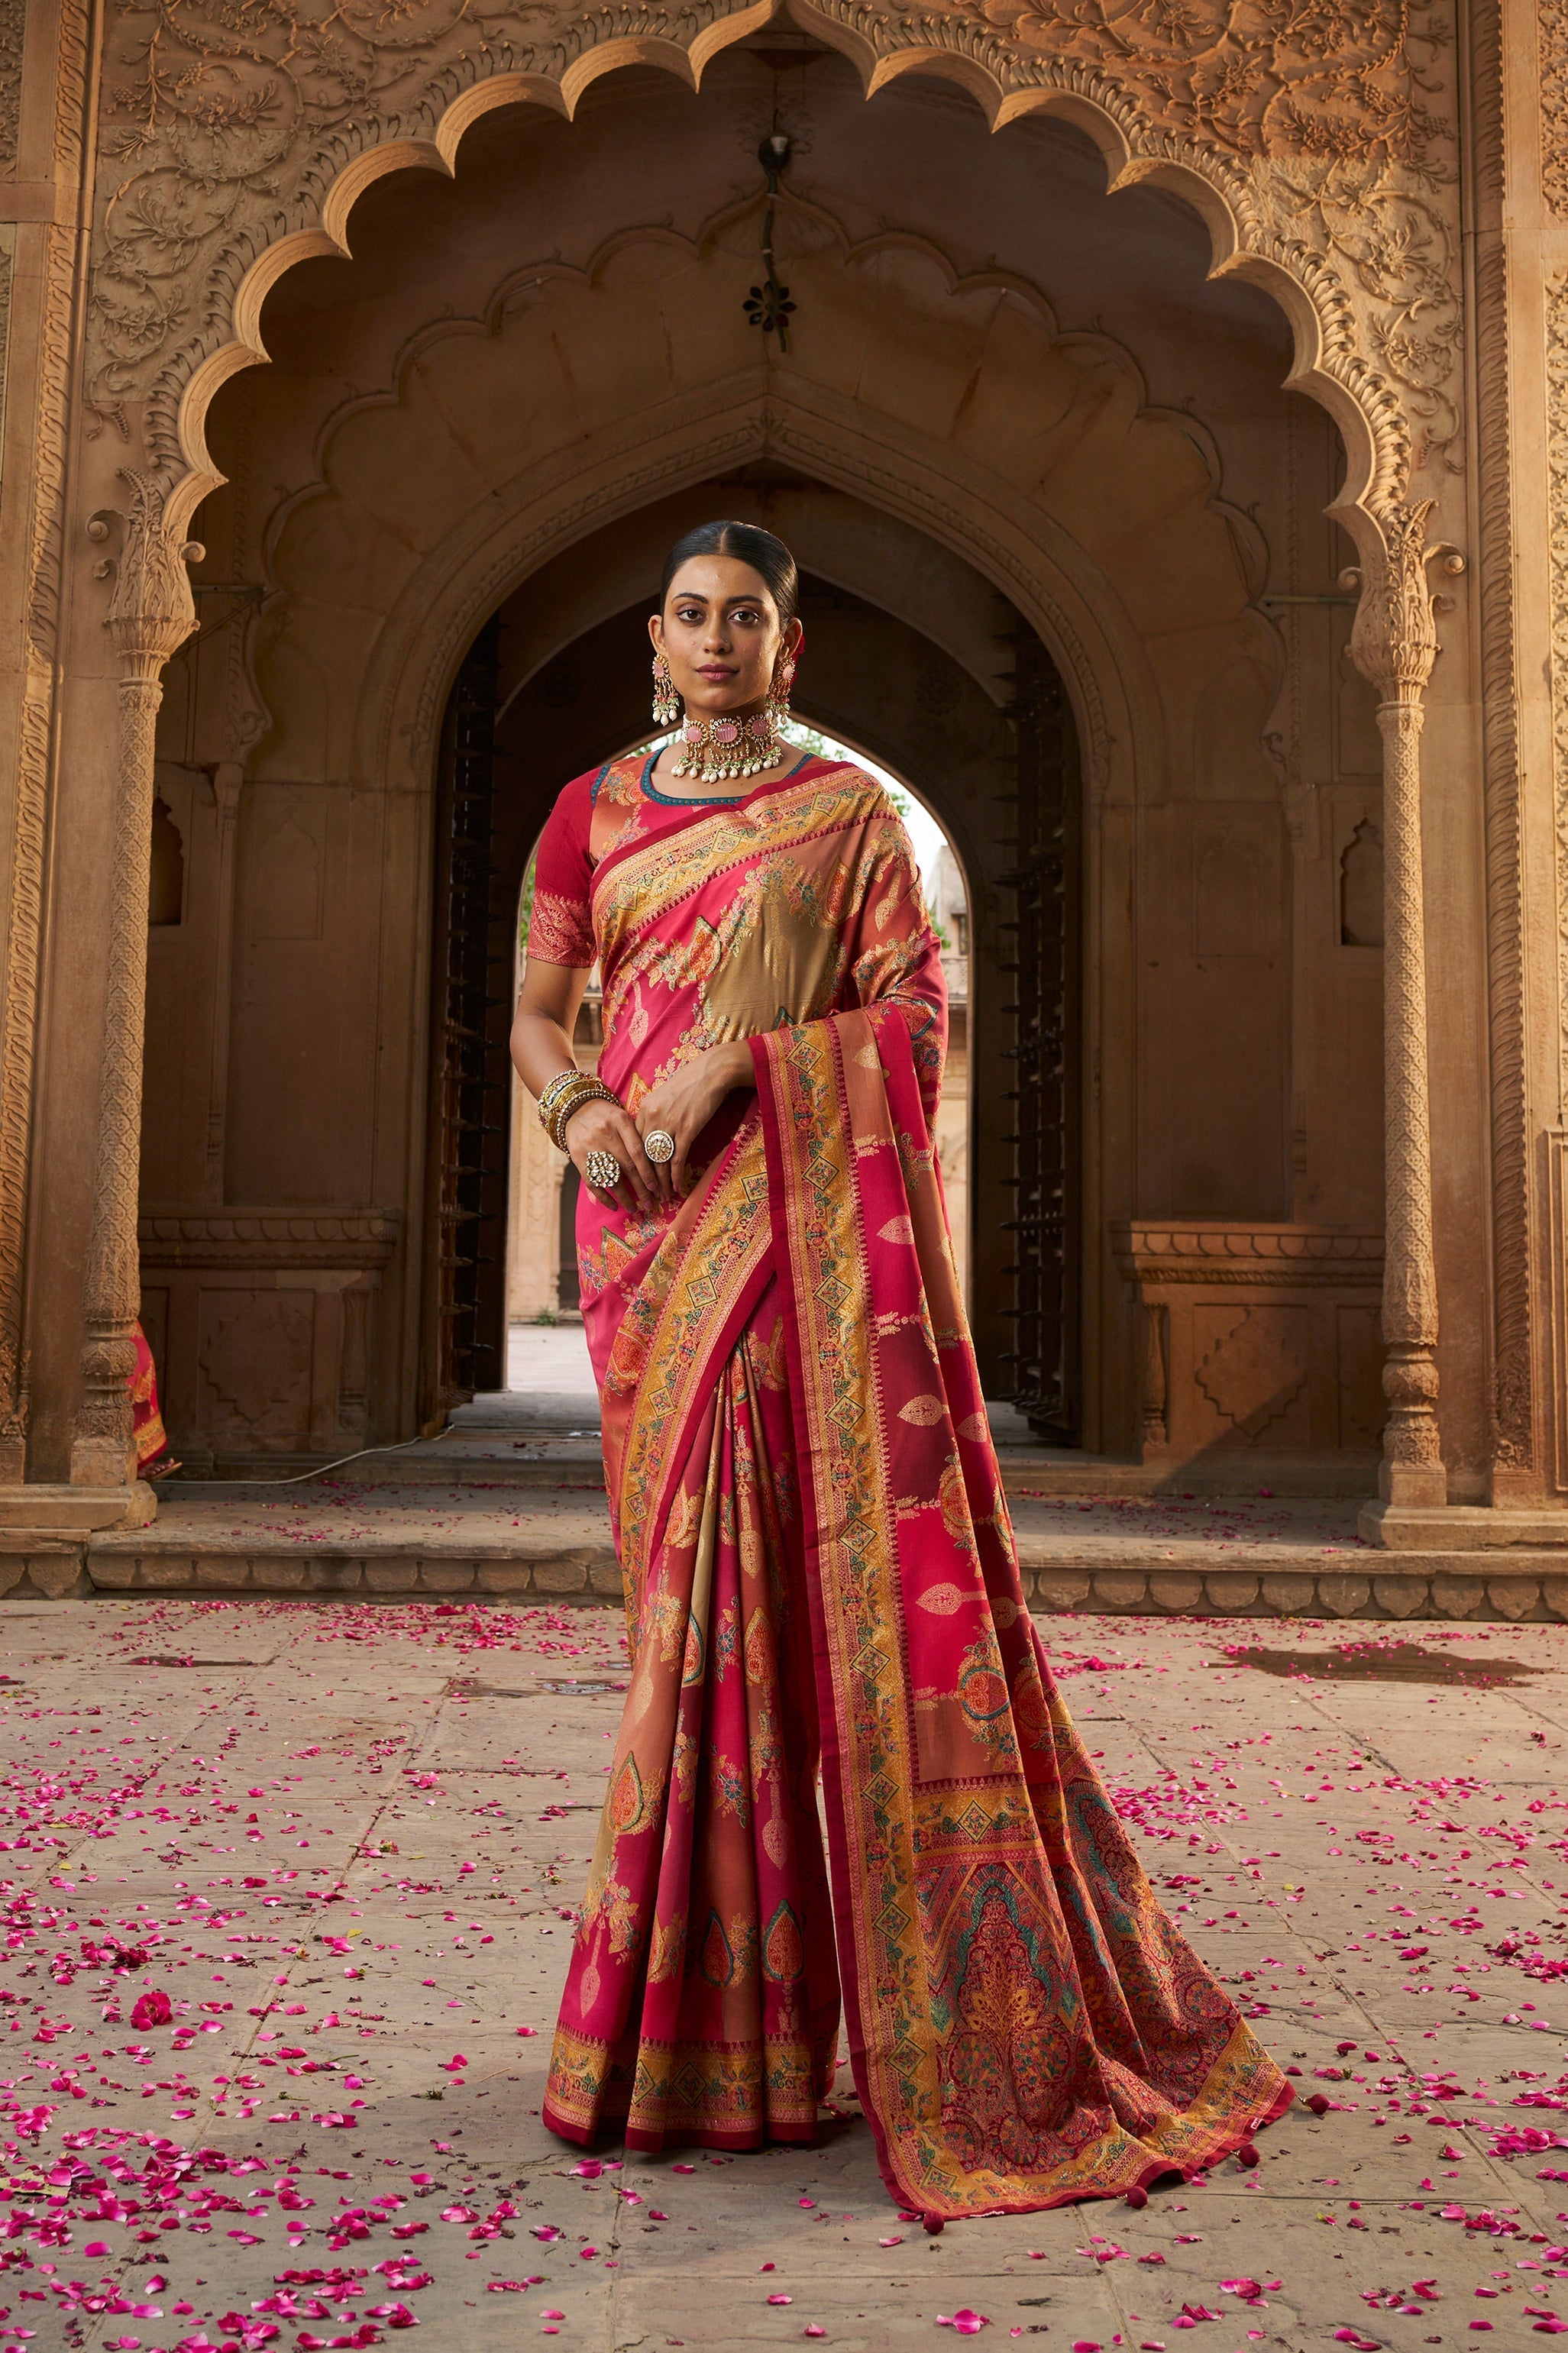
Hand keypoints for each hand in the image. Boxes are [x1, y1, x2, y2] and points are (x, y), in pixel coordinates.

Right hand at [562, 1097, 658, 1216]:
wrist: (574, 1108)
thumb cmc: (606, 1116)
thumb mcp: (623, 1117)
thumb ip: (637, 1136)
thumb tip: (657, 1164)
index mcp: (621, 1122)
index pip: (638, 1151)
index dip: (648, 1172)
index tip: (656, 1188)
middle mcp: (605, 1134)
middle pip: (627, 1167)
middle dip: (641, 1189)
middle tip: (651, 1204)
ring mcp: (590, 1146)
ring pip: (611, 1177)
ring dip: (624, 1197)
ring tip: (634, 1209)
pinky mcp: (578, 1157)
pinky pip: (593, 1182)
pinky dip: (604, 1197)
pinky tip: (614, 1206)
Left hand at [634, 1040, 754, 1199]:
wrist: (712, 1072)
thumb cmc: (690, 1082)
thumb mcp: (664, 1096)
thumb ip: (655, 1115)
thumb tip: (652, 1135)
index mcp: (644, 1109)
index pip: (634, 1144)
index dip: (636, 1165)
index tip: (638, 1179)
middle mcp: (652, 1118)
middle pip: (644, 1156)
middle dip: (646, 1180)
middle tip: (649, 1196)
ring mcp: (669, 1124)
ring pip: (659, 1161)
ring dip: (661, 1183)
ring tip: (663, 1198)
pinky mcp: (687, 1129)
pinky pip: (677, 1159)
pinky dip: (676, 1176)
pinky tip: (678, 1188)